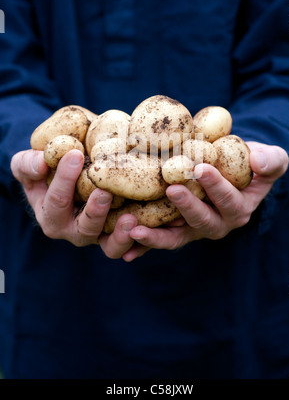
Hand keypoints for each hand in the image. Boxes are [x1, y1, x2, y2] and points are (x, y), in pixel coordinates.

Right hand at [10, 149, 137, 257]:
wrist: (70, 174)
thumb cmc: (46, 169)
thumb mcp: (28, 163)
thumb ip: (28, 164)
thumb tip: (41, 162)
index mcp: (50, 215)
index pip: (57, 200)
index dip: (64, 179)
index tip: (75, 155)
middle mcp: (74, 230)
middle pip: (84, 229)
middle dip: (94, 212)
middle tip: (104, 193)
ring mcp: (99, 234)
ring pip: (109, 246)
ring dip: (119, 234)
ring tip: (131, 218)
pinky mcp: (119, 234)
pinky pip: (130, 244)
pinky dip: (139, 240)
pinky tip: (146, 224)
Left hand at [125, 142, 288, 261]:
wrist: (231, 172)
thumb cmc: (250, 165)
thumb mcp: (270, 160)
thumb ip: (271, 162)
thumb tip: (258, 160)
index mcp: (238, 209)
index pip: (229, 201)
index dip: (217, 187)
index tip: (202, 169)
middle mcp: (216, 224)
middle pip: (200, 220)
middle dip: (187, 206)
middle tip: (172, 190)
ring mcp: (192, 229)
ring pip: (174, 237)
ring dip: (155, 236)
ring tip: (134, 229)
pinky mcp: (174, 230)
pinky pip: (158, 239)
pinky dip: (142, 245)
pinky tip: (125, 250)